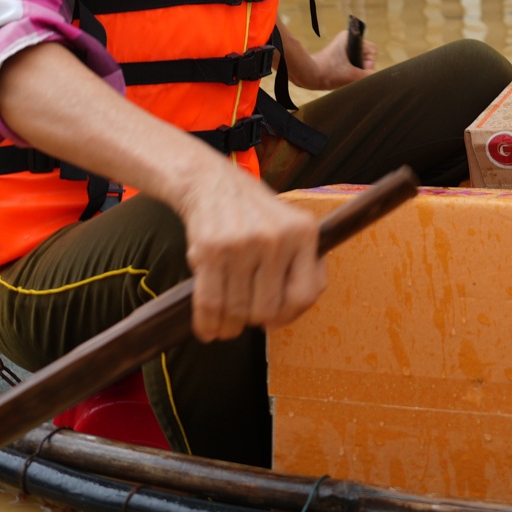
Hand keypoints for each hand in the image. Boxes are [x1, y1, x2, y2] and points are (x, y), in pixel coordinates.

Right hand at [172, 157, 325, 341]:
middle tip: (245, 316)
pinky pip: (210, 303)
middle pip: (268, 309)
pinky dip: (207, 324)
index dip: (289, 316)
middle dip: (255, 320)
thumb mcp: (289, 227)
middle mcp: (276, 238)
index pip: (304, 294)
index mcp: (304, 233)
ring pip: (238, 310)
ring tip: (226, 325)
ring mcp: (243, 244)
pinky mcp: (212, 250)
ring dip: (229, 327)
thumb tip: (288, 315)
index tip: (275, 320)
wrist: (211, 182)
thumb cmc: (253, 213)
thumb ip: (300, 265)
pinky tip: (208, 329)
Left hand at [282, 22, 377, 91]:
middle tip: (351, 74)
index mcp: (350, 38)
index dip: (369, 63)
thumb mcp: (351, 75)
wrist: (308, 75)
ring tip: (345, 76)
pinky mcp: (338, 56)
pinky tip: (343, 77)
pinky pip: (352, 64)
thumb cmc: (326, 72)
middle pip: (366, 56)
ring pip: (359, 62)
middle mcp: (347, 40)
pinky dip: (350, 72)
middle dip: (362, 68)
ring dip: (355, 71)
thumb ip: (368, 76)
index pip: (372, 51)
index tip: (359, 69)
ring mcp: (343, 48)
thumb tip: (376, 77)